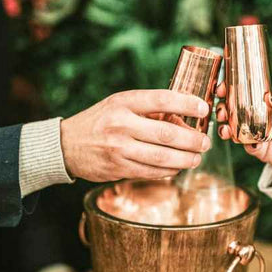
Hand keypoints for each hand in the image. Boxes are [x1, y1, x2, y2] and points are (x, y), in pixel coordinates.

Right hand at [61, 90, 210, 180]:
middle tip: (205, 143)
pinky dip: (168, 171)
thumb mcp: (119, 105)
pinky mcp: (117, 168)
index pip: (161, 100)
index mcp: (123, 103)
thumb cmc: (100, 121)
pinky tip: (177, 168)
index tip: (204, 108)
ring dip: (185, 160)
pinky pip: (151, 172)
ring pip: (161, 157)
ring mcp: (119, 149)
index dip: (186, 104)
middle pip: (166, 134)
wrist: (66, 145)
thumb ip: (147, 109)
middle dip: (192, 140)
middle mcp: (121, 124)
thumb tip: (183, 118)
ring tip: (196, 158)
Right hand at [216, 84, 271, 171]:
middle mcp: (257, 117)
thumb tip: (271, 95)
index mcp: (265, 103)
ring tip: (225, 129)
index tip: (221, 88)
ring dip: (226, 128)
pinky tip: (247, 142)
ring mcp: (255, 133)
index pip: (243, 93)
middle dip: (222, 110)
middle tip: (220, 111)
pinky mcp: (257, 149)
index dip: (230, 90)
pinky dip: (243, 143)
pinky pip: (245, 145)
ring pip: (234, 128)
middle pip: (233, 111)